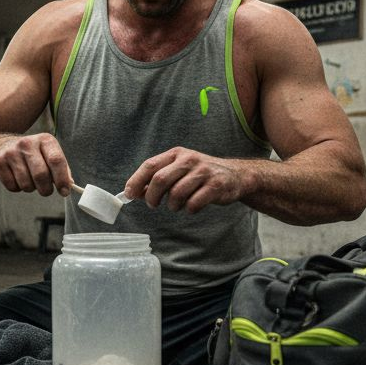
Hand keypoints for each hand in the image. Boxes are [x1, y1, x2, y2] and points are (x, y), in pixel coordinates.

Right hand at [0, 132, 72, 196]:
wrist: (3, 146)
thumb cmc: (33, 154)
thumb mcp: (49, 154)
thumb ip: (61, 168)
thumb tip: (69, 184)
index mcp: (45, 140)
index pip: (56, 160)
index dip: (62, 179)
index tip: (64, 191)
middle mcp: (27, 143)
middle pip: (41, 175)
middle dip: (46, 189)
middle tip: (46, 190)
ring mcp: (11, 152)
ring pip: (26, 184)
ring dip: (30, 188)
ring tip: (29, 179)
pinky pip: (12, 186)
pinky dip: (17, 188)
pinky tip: (17, 178)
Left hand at [126, 147, 246, 212]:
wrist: (236, 175)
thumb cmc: (201, 175)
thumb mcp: (179, 169)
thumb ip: (159, 177)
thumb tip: (135, 191)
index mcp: (177, 154)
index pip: (150, 165)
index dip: (136, 181)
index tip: (129, 194)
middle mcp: (189, 160)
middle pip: (160, 180)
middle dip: (152, 196)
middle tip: (153, 205)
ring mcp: (203, 172)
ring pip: (176, 194)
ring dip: (172, 206)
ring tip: (176, 206)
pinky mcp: (216, 186)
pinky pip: (193, 204)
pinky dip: (188, 210)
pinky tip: (191, 206)